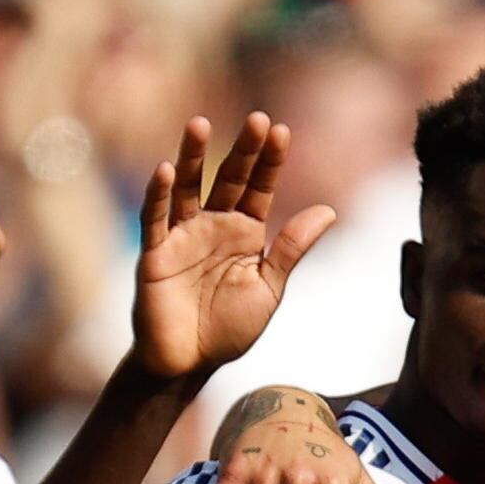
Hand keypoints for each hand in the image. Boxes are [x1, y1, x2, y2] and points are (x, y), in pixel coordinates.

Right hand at [130, 114, 335, 390]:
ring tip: (199, 124)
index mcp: (244, 232)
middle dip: (241, 150)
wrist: (190, 363)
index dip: (270, 161)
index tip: (282, 131)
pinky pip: (155, 218)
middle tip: (256, 120)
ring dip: (191, 156)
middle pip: (227, 178)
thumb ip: (291, 249)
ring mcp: (183, 236)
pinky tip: (163, 169)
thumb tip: (328, 210)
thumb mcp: (269, 288)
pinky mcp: (155, 253)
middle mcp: (213, 225)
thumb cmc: (229, 328)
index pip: (259, 187)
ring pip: (186, 187)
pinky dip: (157, 195)